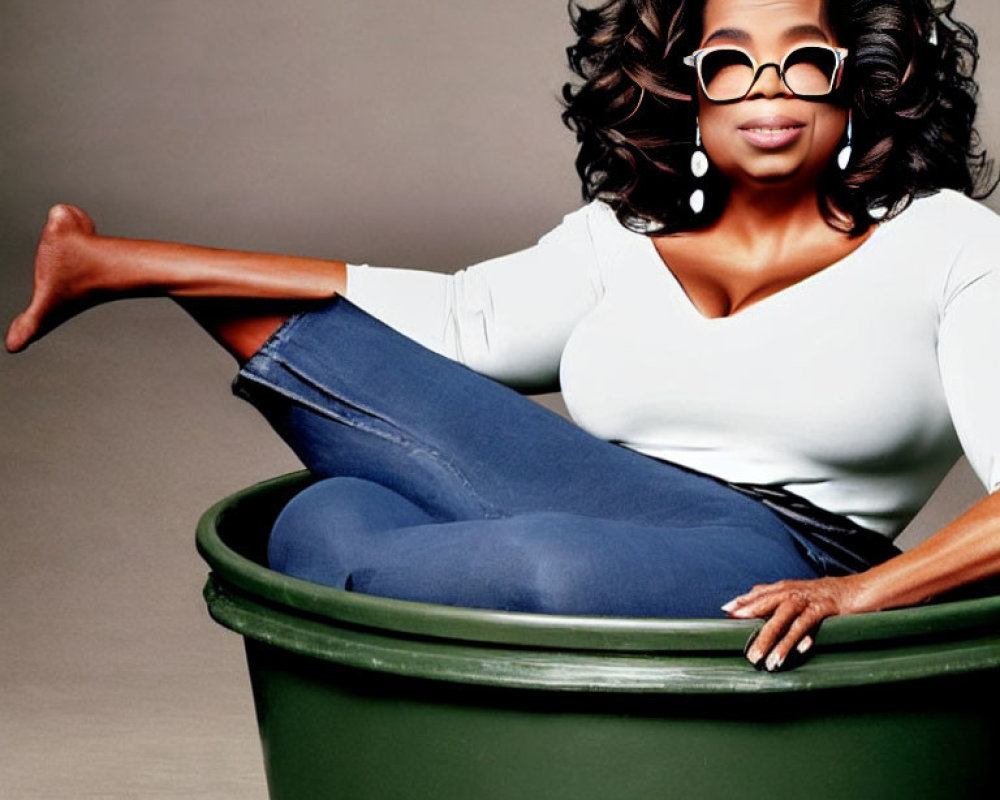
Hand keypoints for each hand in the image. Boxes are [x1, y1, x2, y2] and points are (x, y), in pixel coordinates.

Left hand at [721, 575, 863, 671]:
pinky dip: (797, 639)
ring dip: (771, 639)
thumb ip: (778, 599)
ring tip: (761, 659)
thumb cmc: (828, 596)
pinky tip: (790, 654)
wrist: (861, 589)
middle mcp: (794, 591)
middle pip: (767, 604)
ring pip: (784, 618)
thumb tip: (753, 603)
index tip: (726, 610)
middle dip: (750, 619)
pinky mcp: (825, 609)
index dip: (743, 600)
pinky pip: (806, 625)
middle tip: (733, 636)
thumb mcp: (800, 595)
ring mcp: (809, 600)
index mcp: (787, 588)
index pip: (760, 593)